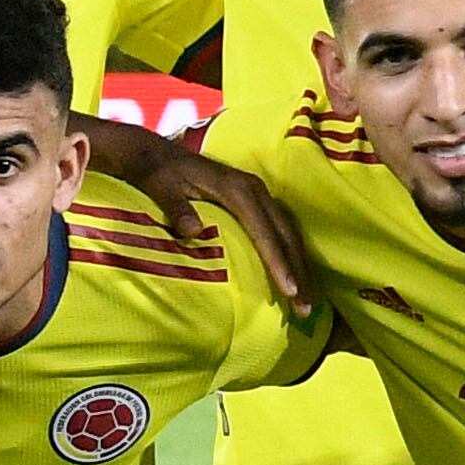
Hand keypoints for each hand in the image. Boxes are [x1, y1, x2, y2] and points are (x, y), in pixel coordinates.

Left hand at [107, 130, 313, 313]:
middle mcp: (256, 190)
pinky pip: (282, 231)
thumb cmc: (159, 174)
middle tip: (306, 309)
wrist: (157, 155)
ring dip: (301, 268)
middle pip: (286, 235)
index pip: (264, 231)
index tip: (290, 291)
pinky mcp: (256, 202)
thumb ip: (177, 209)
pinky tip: (297, 279)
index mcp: (237, 189)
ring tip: (308, 303)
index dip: (278, 262)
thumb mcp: (162, 188)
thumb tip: (192, 231)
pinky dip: (292, 256)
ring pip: (290, 234)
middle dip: (299, 272)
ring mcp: (259, 195)